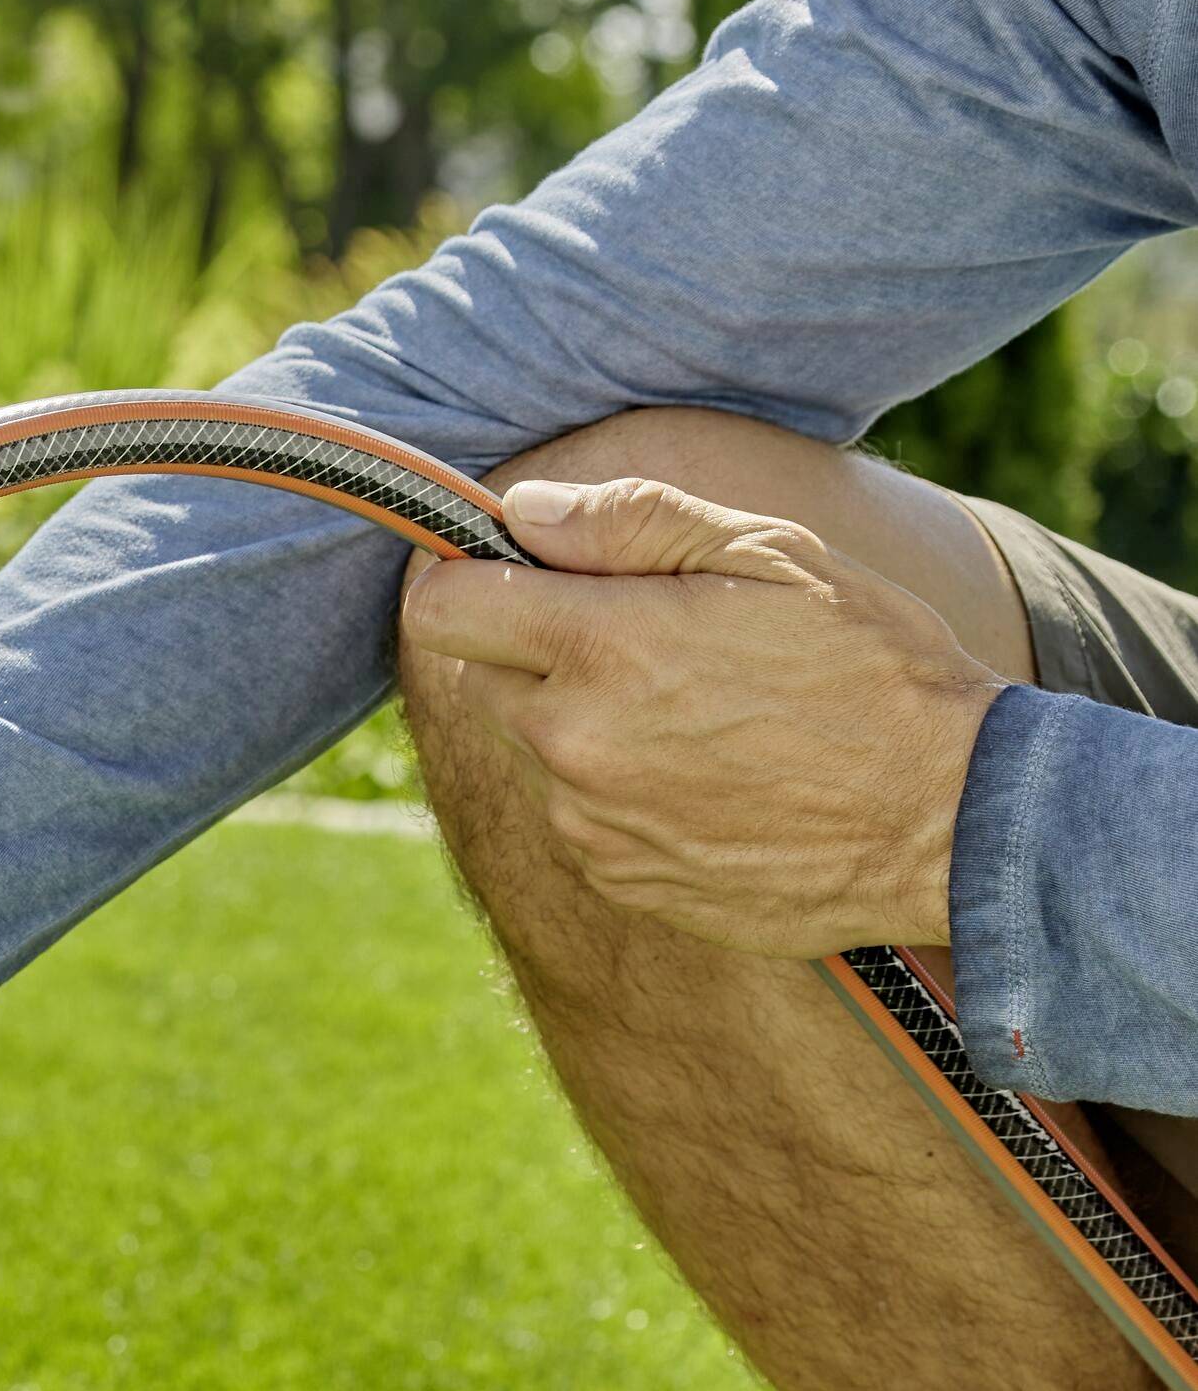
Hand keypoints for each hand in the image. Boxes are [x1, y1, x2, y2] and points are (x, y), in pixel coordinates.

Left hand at [398, 474, 1004, 953]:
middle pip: (488, 678)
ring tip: (706, 717)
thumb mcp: (772, 557)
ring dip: (588, 725)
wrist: (947, 821)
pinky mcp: (616, 880)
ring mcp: (587, 823)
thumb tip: (521, 510)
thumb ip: (632, 523)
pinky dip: (623, 794)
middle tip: (655, 642)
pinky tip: (714, 780)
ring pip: (539, 751)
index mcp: (600, 648)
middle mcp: (572, 743)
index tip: (515, 569)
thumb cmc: (873, 669)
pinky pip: (583, 818)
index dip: (468, 577)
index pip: (442, 607)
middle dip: (544, 651)